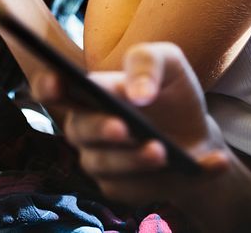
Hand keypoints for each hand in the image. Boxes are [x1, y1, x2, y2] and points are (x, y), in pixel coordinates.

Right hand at [31, 42, 229, 207]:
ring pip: (105, 163)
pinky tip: (202, 164)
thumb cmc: (171, 92)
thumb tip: (136, 93)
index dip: (47, 85)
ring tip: (161, 151)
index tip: (56, 81)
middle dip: (100, 128)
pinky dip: (170, 178)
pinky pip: (136, 188)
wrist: (196, 135)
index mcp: (88, 92)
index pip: (52, 89)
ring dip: (134, 159)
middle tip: (123, 126)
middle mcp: (85, 127)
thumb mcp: (168, 63)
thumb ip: (147, 63)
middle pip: (79, 129)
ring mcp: (99, 160)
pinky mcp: (119, 188)